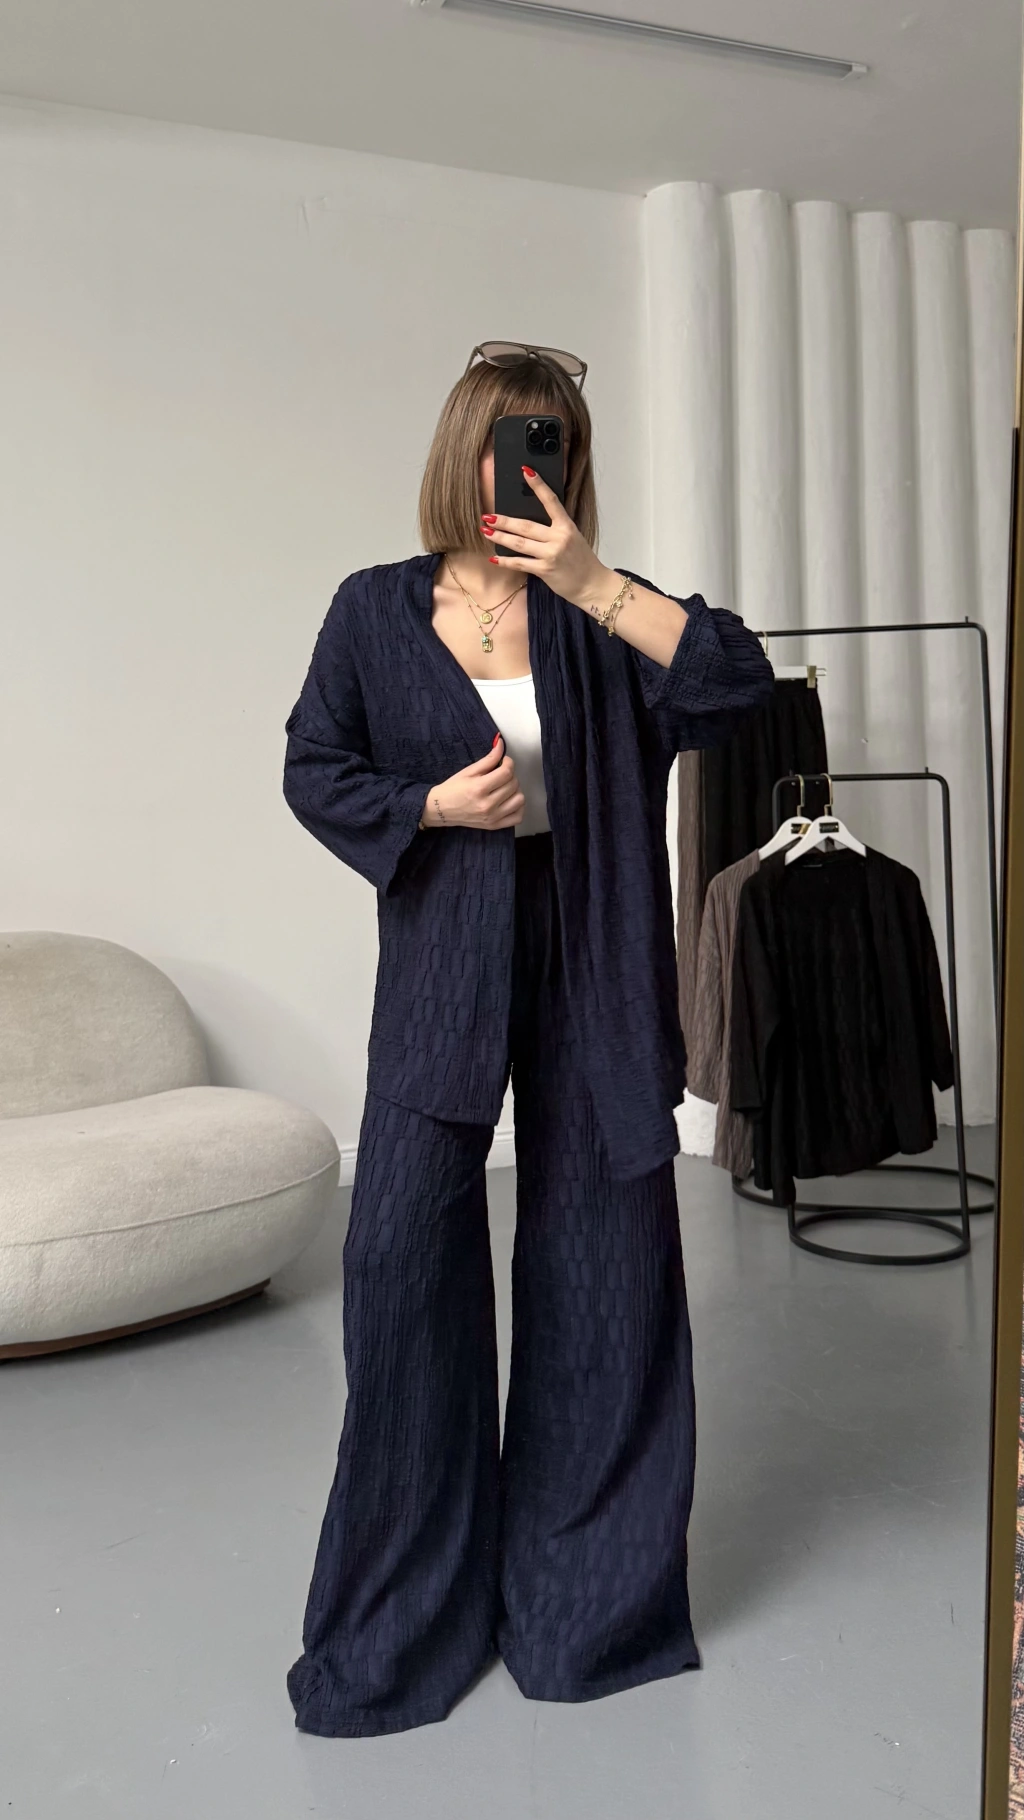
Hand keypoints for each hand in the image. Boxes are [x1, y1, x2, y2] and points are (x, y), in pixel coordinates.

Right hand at [423, 735, 524, 830]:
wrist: (441, 809)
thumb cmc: (453, 788)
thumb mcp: (469, 771)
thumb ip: (488, 759)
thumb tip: (501, 743)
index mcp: (479, 788)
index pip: (507, 772)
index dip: (509, 763)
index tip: (504, 762)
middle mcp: (488, 805)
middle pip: (514, 784)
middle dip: (510, 775)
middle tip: (501, 774)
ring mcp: (493, 817)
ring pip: (520, 799)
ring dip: (515, 790)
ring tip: (505, 788)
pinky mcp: (495, 826)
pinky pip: (518, 816)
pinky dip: (518, 807)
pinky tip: (509, 800)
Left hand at [481, 469, 617, 608]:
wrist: (592, 585)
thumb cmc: (581, 561)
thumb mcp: (573, 538)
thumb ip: (555, 529)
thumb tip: (528, 523)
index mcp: (567, 526)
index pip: (551, 500)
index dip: (538, 485)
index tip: (526, 470)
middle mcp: (559, 538)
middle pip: (526, 526)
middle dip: (504, 520)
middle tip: (488, 515)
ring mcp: (551, 554)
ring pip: (519, 543)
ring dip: (500, 537)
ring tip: (486, 531)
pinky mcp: (545, 570)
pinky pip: (520, 563)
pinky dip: (505, 561)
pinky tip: (494, 558)